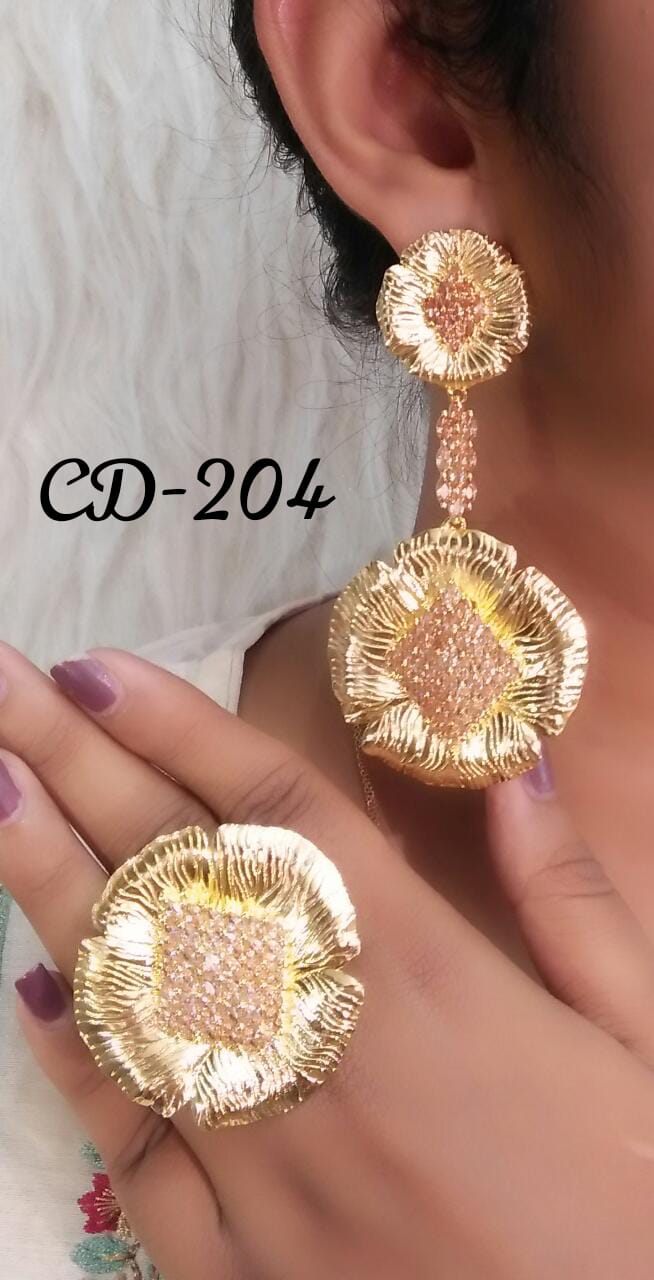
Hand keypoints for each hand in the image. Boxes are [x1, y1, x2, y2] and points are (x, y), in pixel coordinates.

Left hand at [0, 645, 652, 1278]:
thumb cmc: (637, 1213)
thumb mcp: (642, 1041)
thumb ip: (569, 895)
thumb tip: (514, 768)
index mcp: (425, 979)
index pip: (275, 814)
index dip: (180, 729)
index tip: (98, 669)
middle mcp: (320, 1049)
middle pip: (178, 879)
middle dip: (77, 767)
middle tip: (0, 689)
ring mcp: (259, 1161)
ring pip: (131, 995)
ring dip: (48, 885)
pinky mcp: (234, 1265)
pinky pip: (132, 1147)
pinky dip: (74, 1065)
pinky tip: (29, 994)